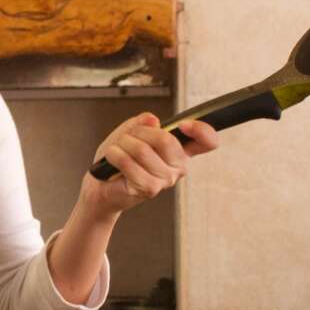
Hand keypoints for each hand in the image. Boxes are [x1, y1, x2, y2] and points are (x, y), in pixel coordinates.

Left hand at [82, 113, 217, 215]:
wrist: (102, 184)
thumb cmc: (119, 157)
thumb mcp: (131, 131)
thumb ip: (143, 123)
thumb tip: (153, 120)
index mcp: (180, 150)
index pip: (207, 141)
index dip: (202, 130)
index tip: (184, 124)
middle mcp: (178, 166)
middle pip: (167, 140)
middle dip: (140, 132)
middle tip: (129, 136)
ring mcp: (165, 179)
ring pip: (143, 150)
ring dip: (123, 143)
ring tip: (117, 149)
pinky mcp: (149, 188)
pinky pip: (129, 162)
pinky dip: (115, 154)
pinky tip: (112, 157)